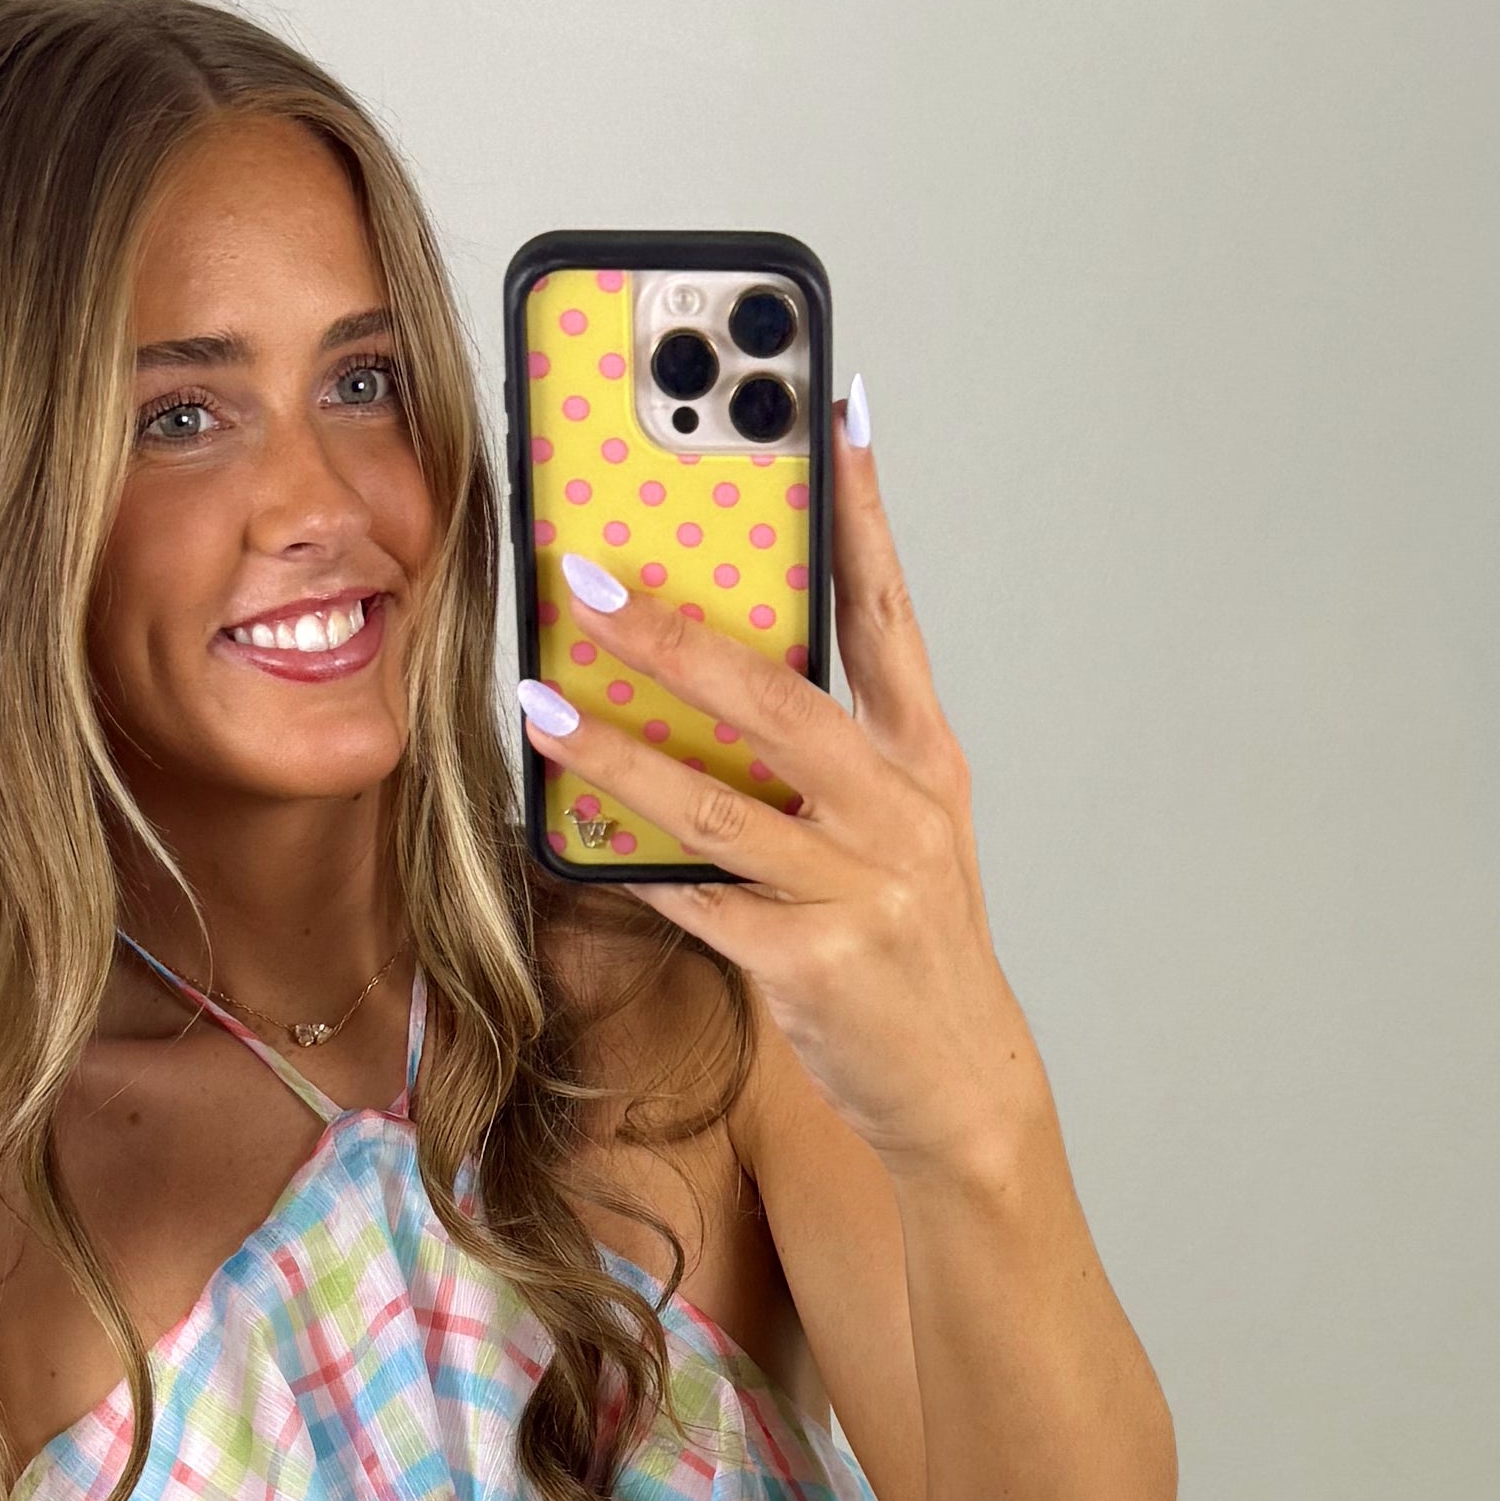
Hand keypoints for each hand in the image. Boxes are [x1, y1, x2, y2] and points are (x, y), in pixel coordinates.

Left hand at [520, 409, 1048, 1192]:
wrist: (959, 1087)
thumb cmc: (911, 949)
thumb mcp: (899, 836)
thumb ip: (825, 760)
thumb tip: (708, 682)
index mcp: (925, 762)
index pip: (887, 613)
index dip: (861, 511)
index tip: (831, 412)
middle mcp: (899, 811)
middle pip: (776, 697)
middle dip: (672, 633)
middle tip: (586, 579)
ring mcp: (859, 888)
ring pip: (716, 801)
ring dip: (615, 749)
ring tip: (540, 701)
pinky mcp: (811, 961)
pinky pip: (696, 898)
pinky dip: (630, 866)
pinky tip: (574, 835)